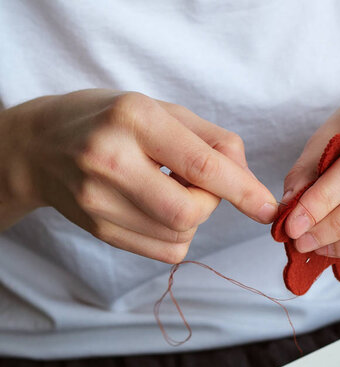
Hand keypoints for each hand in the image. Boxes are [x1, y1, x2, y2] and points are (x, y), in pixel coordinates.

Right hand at [0, 89, 277, 262]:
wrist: (38, 146)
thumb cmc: (109, 120)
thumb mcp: (162, 110)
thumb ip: (213, 141)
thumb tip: (249, 182)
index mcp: (134, 118)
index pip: (200, 165)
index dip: (242, 190)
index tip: (268, 208)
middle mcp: (112, 161)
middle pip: (189, 212)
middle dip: (211, 204)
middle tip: (200, 184)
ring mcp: (98, 201)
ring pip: (179, 236)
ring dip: (194, 219)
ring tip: (170, 188)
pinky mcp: (98, 230)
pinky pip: (164, 251)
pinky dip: (177, 234)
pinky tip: (158, 207)